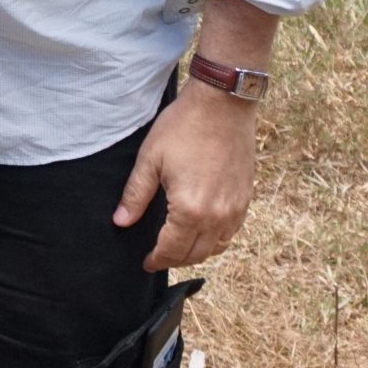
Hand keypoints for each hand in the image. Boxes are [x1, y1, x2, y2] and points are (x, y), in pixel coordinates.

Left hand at [111, 87, 259, 272]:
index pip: (172, 250)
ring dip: (197, 253)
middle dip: (175, 259)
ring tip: (179, 247)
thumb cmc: (183, 127)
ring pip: (216, 247)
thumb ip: (135, 195)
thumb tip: (121, 222)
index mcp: (190, 209)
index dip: (157, 259)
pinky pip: (231, 233)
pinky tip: (203, 231)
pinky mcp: (246, 198)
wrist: (223, 104)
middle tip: (159, 257)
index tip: (147, 262)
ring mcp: (235, 209)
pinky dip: (216, 240)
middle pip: (196, 254)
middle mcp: (217, 216)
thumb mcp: (150, 159)